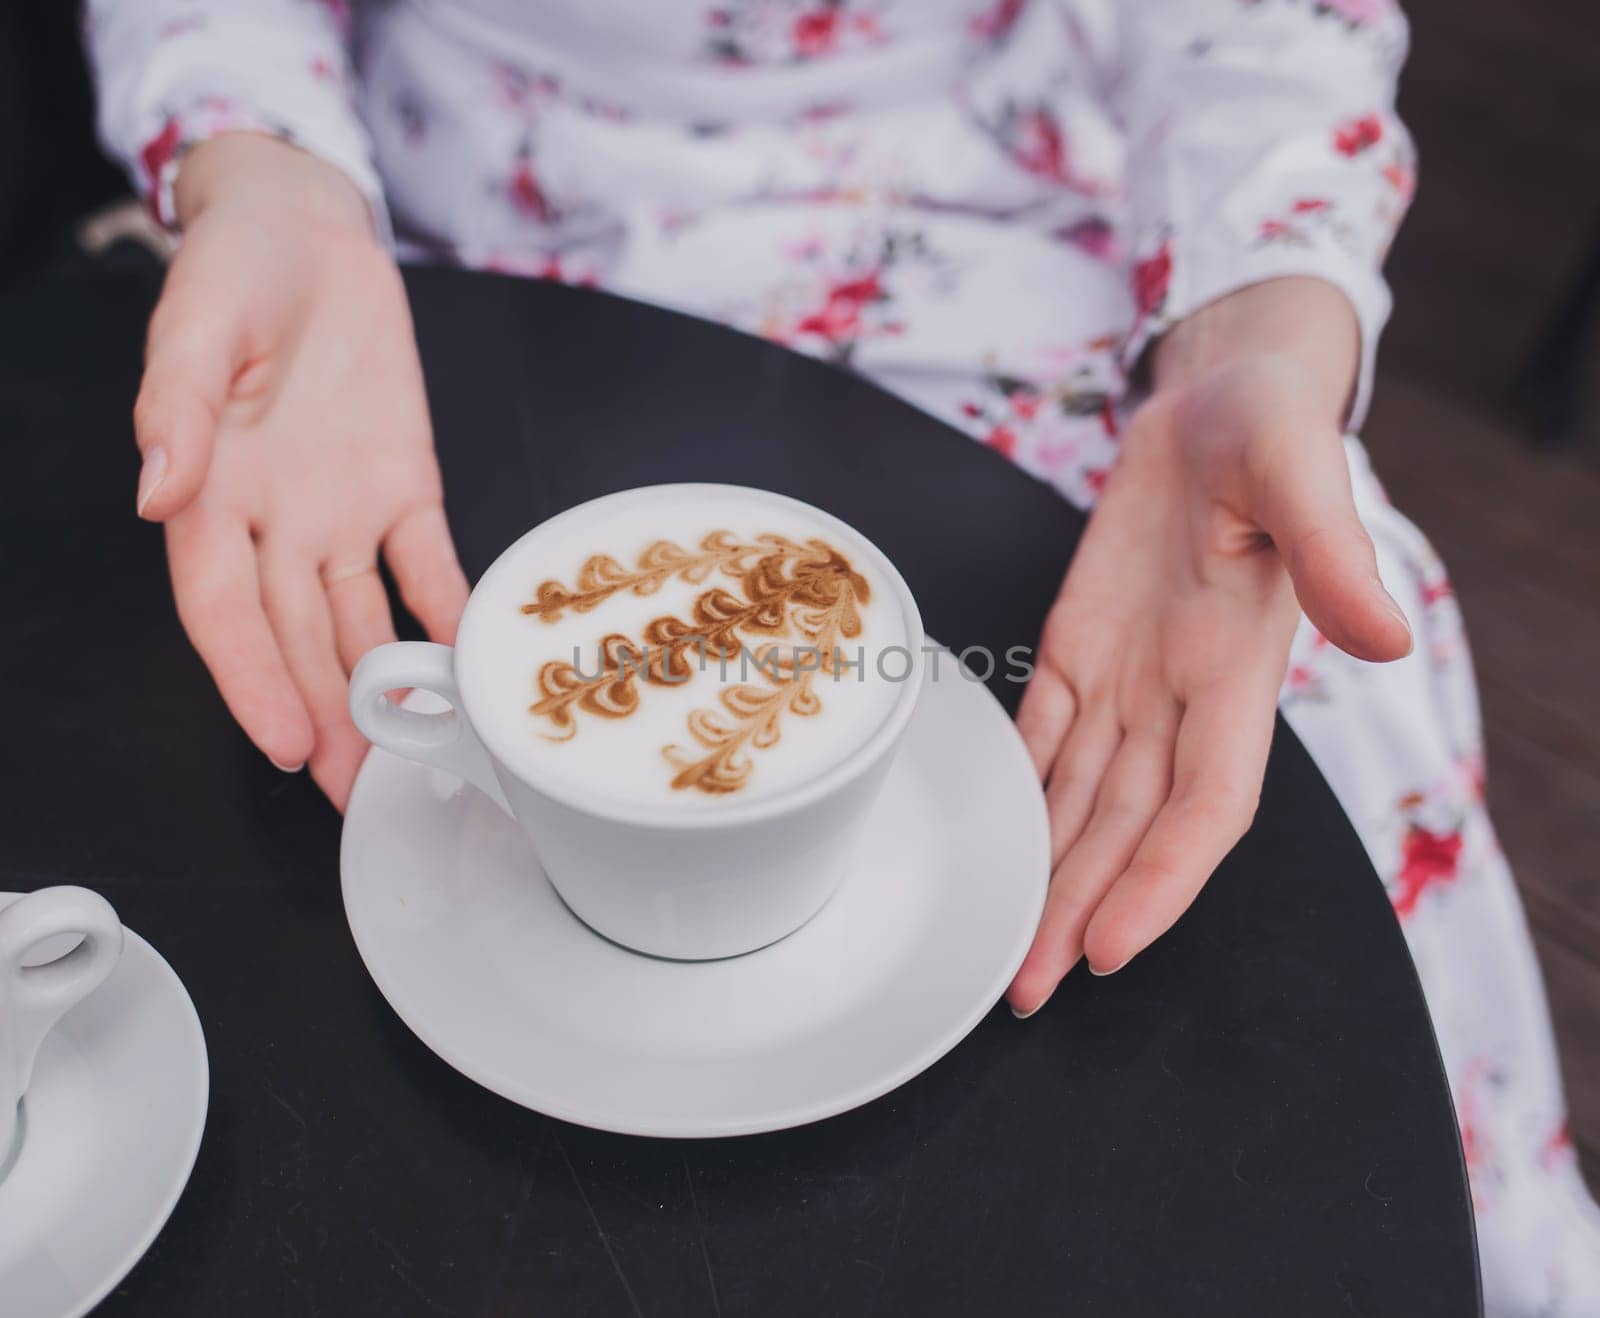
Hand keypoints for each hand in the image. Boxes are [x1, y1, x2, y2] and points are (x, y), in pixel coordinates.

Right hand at [133, 133, 467, 809]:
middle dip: (322, 716)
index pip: (223, 611)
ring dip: (380, 689)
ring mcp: (343, 510)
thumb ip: (176, 408)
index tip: (283, 740)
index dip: (251, 678)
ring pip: (359, 620)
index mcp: (212, 494)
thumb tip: (155, 490)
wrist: (307, 229)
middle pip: (296, 638)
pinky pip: (427, 561)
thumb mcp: (193, 324)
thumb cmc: (234, 271)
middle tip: (353, 792)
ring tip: (404, 761)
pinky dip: (446, 610)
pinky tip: (465, 662)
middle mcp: (276, 520)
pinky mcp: (404, 485)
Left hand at [1007, 278, 1411, 1014]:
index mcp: (1240, 672)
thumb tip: (1386, 634)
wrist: (1219, 397)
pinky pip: (1044, 732)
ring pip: (1082, 796)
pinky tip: (990, 838)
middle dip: (1082, 908)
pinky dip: (1019, 787)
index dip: (1161, 880)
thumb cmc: (1272, 427)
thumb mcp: (1301, 471)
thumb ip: (1333, 553)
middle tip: (1027, 987)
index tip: (1110, 946)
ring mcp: (1129, 675)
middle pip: (1128, 826)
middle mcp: (1182, 694)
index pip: (1204, 804)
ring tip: (1005, 943)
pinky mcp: (1080, 644)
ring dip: (1046, 869)